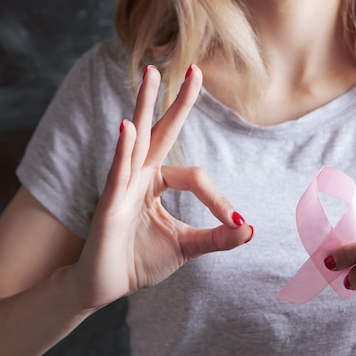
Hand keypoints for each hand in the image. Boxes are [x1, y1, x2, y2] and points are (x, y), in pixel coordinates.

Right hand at [74, 65, 252, 309]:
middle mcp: (139, 177)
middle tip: (194, 69)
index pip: (194, 176)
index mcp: (156, 182)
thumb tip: (250, 229)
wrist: (105, 287)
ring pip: (136, 141)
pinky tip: (128, 126)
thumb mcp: (187, 246)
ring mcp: (121, 188)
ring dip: (144, 107)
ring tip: (151, 74)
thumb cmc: (140, 261)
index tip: (235, 222)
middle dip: (176, 102)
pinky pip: (116, 174)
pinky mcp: (108, 206)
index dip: (218, 199)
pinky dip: (122, 150)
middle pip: (160, 132)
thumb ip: (217, 237)